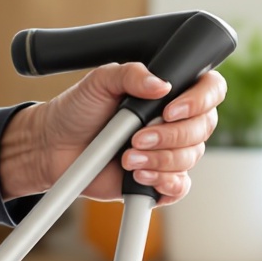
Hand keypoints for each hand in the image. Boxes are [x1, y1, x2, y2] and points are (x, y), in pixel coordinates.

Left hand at [0, 62, 227, 204]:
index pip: (209, 90)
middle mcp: (175, 121)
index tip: (170, 110)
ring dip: (159, 159)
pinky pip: (179, 186)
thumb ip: (130, 74)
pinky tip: (137, 176)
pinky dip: (163, 182)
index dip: (199, 101)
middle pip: (203, 128)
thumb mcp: (99, 81)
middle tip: (136, 137)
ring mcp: (169, 151)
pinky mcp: (158, 180)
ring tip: (127, 157)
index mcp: (169, 92)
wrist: (52, 146)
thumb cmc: (77, 110)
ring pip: (190, 157)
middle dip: (170, 136)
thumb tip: (161, 83)